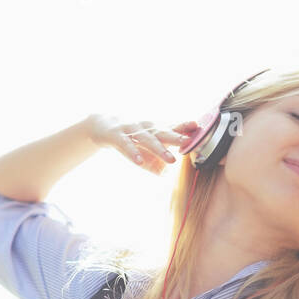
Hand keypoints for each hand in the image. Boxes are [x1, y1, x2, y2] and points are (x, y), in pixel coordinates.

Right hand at [85, 114, 199, 173]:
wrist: (101, 125)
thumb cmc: (128, 137)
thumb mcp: (142, 148)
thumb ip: (153, 161)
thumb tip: (163, 173)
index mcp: (153, 129)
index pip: (171, 127)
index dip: (183, 127)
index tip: (197, 127)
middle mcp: (145, 128)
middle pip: (162, 132)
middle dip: (176, 137)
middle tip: (188, 142)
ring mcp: (130, 130)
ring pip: (147, 140)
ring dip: (159, 149)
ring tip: (171, 160)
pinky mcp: (116, 135)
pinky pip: (126, 145)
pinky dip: (133, 152)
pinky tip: (140, 161)